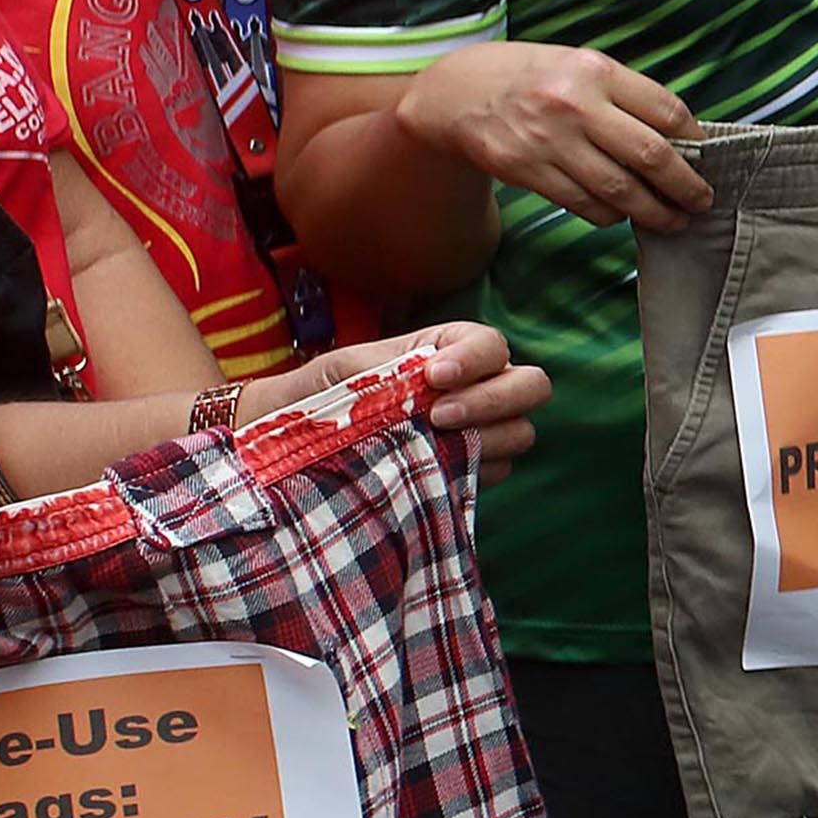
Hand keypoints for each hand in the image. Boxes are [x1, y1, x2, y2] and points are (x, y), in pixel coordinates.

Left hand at [257, 321, 553, 473]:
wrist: (285, 446)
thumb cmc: (313, 398)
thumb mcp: (344, 371)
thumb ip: (389, 370)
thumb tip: (424, 386)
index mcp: (446, 352)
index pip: (491, 344)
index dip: (475, 358)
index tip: (434, 377)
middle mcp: (475, 389)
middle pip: (531, 385)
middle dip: (494, 399)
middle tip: (440, 416)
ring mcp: (477, 432)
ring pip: (522, 431)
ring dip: (487, 437)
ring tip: (432, 445)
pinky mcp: (468, 472)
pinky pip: (497, 471)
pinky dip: (474, 470)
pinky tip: (433, 471)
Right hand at [402, 42, 708, 230]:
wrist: (456, 92)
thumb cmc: (532, 77)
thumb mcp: (581, 65)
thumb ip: (626, 95)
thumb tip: (679, 137)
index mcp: (596, 71)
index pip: (666, 110)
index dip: (695, 139)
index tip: (706, 156)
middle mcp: (575, 105)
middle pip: (650, 155)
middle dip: (685, 186)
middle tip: (702, 201)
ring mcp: (549, 140)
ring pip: (618, 189)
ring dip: (653, 211)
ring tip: (672, 219)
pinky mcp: (526, 170)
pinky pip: (583, 203)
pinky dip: (610, 215)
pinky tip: (622, 215)